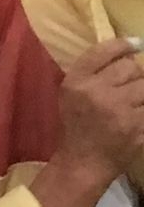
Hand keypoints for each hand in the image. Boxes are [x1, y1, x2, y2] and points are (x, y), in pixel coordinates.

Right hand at [53, 38, 143, 178]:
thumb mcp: (70, 94)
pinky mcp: (138, 127)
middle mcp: (96, 93)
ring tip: (133, 102)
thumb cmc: (76, 125)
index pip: (102, 52)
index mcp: (76, 83)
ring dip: (142, 93)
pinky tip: (137, 114)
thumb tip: (130, 49)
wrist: (84, 162)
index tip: (137, 44)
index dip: (123, 45)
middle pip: (131, 68)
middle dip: (135, 76)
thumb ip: (92, 72)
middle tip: (129, 89)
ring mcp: (119, 111)